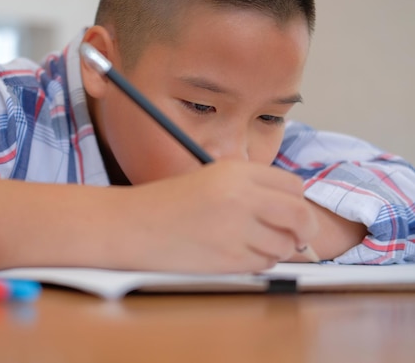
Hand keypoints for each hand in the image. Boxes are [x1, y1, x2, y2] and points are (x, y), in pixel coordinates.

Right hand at [118, 160, 318, 272]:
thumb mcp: (210, 180)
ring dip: (275, 249)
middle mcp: (241, 196)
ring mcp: (236, 228)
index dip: (296, 203)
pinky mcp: (229, 258)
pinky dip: (256, 262)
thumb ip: (251, 190)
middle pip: (300, 215)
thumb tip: (294, 214)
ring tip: (246, 243)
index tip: (291, 214)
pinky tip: (232, 253)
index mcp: (236, 171)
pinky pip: (263, 264)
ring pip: (284, 245)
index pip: (293, 187)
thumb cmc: (166, 204)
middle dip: (303, 230)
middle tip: (296, 238)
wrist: (132, 225)